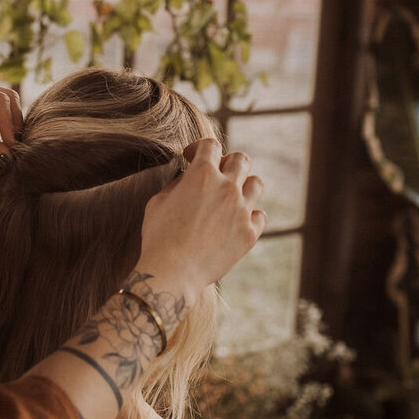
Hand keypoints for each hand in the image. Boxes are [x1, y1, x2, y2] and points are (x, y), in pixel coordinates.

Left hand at [0, 77, 22, 167]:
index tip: (12, 145)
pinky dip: (0, 134)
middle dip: (12, 122)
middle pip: (5, 99)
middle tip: (16, 146)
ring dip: (8, 128)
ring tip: (10, 149)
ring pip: (3, 109)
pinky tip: (0, 150)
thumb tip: (12, 157)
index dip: (9, 122)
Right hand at [135, 138, 266, 305]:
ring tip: (231, 197)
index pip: (211, 145)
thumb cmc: (158, 237)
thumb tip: (188, 177)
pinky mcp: (250, 233)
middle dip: (227, 162)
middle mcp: (227, 187)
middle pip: (241, 159)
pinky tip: (238, 221)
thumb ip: (178, 183)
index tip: (192, 158)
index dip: (200, 148)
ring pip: (256, 184)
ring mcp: (242, 210)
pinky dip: (250, 215)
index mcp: (201, 174)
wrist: (172, 273)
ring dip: (244, 186)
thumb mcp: (158, 201)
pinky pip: (259, 215)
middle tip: (216, 175)